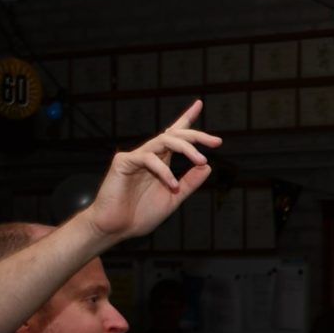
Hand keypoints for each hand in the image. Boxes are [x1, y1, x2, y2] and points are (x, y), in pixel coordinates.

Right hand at [86, 102, 221, 242]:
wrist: (116, 228)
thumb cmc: (141, 214)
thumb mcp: (174, 197)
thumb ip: (190, 182)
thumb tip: (208, 166)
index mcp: (161, 161)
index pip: (175, 135)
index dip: (187, 119)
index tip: (199, 104)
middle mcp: (150, 155)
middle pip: (174, 134)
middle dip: (196, 135)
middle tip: (216, 141)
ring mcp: (136, 157)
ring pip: (164, 140)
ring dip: (186, 148)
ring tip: (202, 160)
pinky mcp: (123, 162)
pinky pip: (148, 159)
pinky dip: (164, 171)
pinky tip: (172, 185)